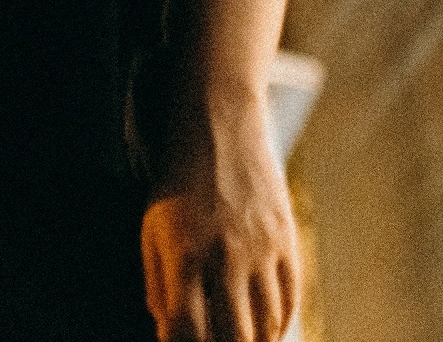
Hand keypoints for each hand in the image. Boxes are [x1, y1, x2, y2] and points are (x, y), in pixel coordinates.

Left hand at [141, 92, 297, 341]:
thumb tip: (167, 335)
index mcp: (184, 252)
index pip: (187, 330)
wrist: (221, 122)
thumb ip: (158, 285)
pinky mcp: (287, 238)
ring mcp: (261, 248)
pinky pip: (290, 299)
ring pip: (267, 325)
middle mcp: (225, 254)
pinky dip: (281, 325)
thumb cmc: (177, 179)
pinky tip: (268, 333)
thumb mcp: (152, 228)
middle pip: (233, 337)